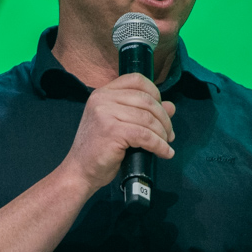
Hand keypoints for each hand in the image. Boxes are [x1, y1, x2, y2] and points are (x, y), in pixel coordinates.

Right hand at [58, 73, 175, 194]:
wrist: (80, 171)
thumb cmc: (99, 149)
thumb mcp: (121, 125)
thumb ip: (143, 112)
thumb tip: (171, 106)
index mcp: (103, 93)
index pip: (136, 80)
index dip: (155, 93)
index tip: (162, 111)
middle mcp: (102, 99)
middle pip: (146, 100)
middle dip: (164, 118)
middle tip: (169, 134)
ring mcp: (106, 114)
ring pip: (148, 119)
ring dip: (162, 134)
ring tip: (166, 144)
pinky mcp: (112, 131)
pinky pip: (145, 136)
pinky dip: (159, 145)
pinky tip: (164, 152)